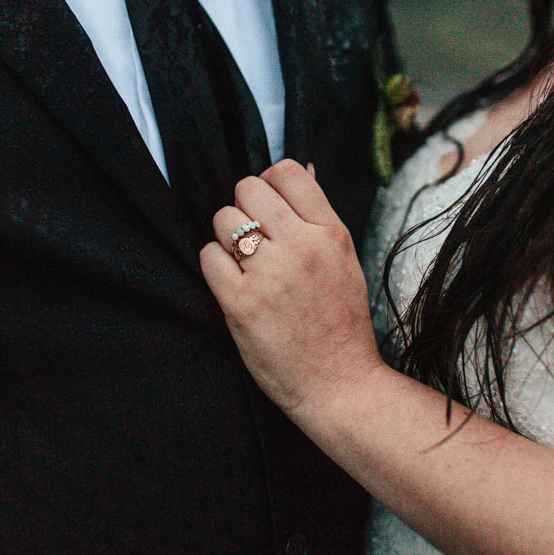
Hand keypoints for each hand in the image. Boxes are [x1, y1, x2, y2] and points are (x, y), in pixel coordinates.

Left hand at [200, 160, 384, 419]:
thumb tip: (298, 170)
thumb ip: (318, 218)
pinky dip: (215, 266)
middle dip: (244, 209)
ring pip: (224, 219)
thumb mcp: (345, 260)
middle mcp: (301, 247)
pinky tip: (232, 283)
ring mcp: (270, 275)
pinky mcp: (241, 304)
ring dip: (226, 237)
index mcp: (330, 233)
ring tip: (242, 262)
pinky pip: (208, 256)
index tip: (268, 207)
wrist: (340, 384)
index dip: (269, 184)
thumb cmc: (341, 324)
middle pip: (248, 188)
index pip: (286, 172)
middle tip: (253, 238)